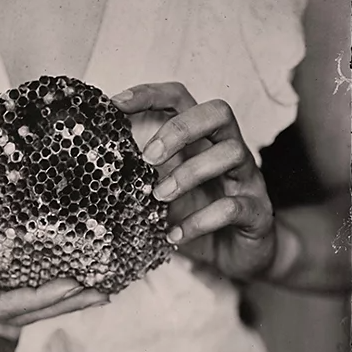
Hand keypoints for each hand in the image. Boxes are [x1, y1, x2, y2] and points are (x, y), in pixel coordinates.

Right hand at [0, 147, 106, 325]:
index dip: (37, 298)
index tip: (73, 283)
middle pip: (18, 316)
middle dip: (61, 307)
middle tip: (104, 291)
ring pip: (14, 315)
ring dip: (55, 307)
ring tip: (96, 292)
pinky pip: (5, 303)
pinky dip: (36, 299)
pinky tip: (60, 286)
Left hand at [111, 82, 276, 281]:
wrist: (239, 255)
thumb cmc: (196, 215)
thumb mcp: (163, 192)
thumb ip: (140, 175)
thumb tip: (94, 165)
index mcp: (201, 140)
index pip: (181, 100)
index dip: (150, 95)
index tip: (114, 105)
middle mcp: (228, 150)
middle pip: (217, 112)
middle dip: (180, 129)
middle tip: (149, 157)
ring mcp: (247, 179)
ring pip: (232, 153)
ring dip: (189, 173)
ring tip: (160, 198)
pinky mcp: (258, 212)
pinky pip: (234, 206)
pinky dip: (201, 221)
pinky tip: (176, 236)